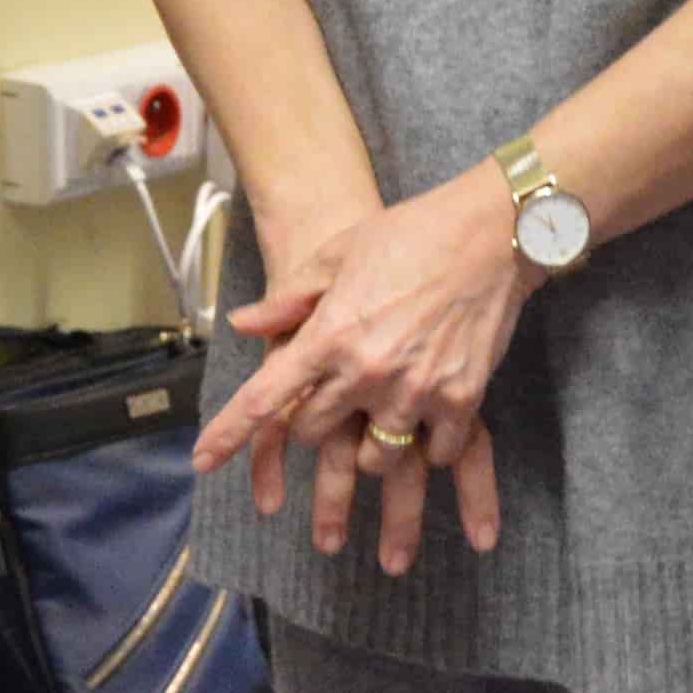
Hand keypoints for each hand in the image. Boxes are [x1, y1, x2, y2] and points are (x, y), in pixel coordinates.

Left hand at [191, 170, 529, 573]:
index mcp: (329, 333)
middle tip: (333, 396)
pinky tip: (429, 414)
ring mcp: (415, 391)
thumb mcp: (338, 255)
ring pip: (373, 457)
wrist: (491, 232)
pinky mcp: (461, 400)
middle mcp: (366, 370)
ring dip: (370, 442)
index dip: (228, 433)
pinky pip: (434, 452)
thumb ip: (289, 299)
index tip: (202, 460)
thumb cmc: (410, 234)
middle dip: (314, 420)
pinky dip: (427, 442)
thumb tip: (244, 324)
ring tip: (382, 411)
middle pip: (313, 431)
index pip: (265, 396)